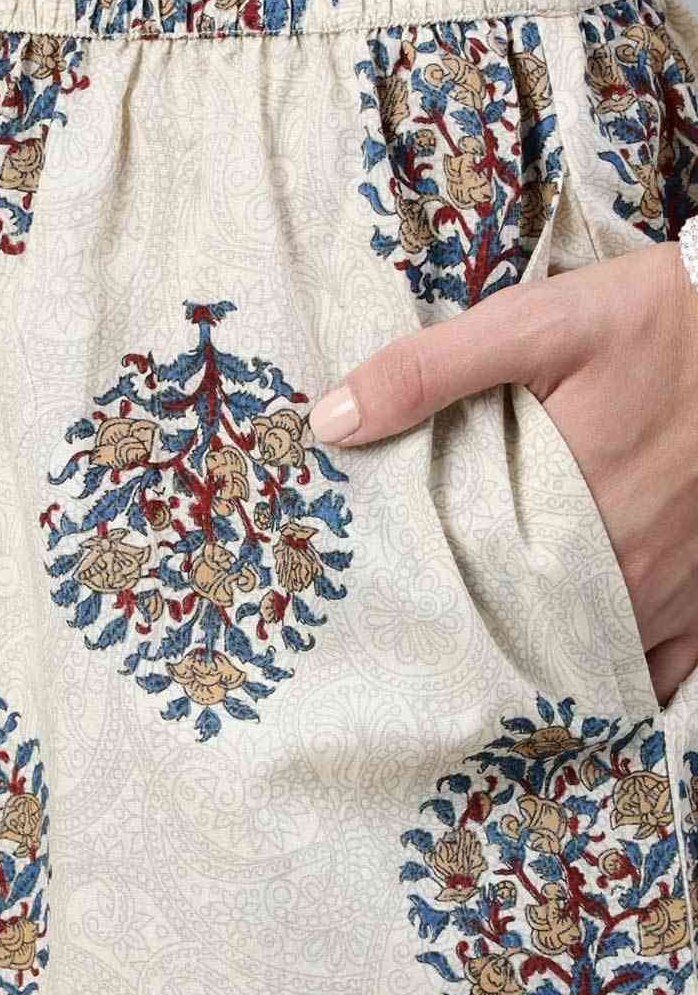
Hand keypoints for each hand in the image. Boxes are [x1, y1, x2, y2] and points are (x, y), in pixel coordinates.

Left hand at [308, 241, 697, 707]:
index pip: (472, 588)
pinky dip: (622, 677)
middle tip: (428, 638)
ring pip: (594, 659)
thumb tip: (332, 422)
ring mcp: (678, 588)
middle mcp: (626, 567)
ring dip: (544, 661)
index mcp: (566, 510)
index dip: (427, 604)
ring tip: (490, 656)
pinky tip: (579, 673)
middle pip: (531, 635)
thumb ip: (428, 372)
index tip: (390, 605)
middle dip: (480, 640)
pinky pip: (665, 668)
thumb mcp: (534, 323)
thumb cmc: (651, 318)